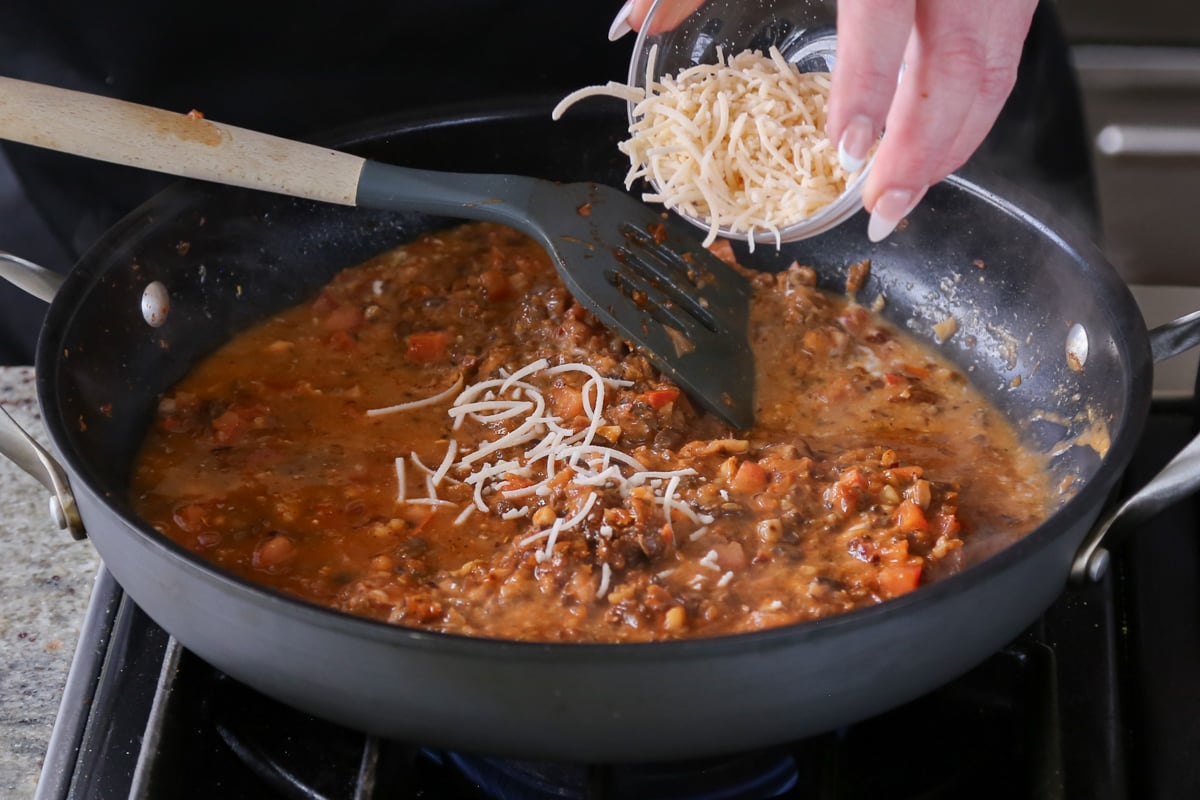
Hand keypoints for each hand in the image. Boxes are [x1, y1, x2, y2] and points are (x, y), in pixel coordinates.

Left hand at [609, 0, 1037, 241]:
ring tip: (904, 196)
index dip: (869, 90)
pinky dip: (973, 112)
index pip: (885, 20)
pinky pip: (1007, 57)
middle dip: (922, 152)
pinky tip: (938, 148)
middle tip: (883, 212)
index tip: (849, 150)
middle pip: (958, 67)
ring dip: (952, 144)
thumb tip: (635, 16)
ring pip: (994, 72)